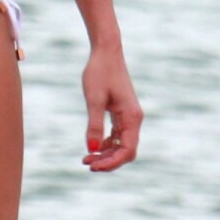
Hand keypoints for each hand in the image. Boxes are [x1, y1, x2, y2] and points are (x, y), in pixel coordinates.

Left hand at [82, 46, 142, 171]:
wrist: (106, 53)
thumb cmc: (99, 72)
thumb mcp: (94, 100)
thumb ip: (94, 125)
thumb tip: (92, 150)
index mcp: (132, 117)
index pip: (127, 150)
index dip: (111, 163)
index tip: (93, 166)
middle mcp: (134, 119)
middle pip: (126, 151)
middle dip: (108, 161)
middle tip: (86, 163)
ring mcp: (129, 117)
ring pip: (121, 145)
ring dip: (106, 154)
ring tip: (86, 158)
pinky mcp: (122, 113)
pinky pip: (117, 136)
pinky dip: (106, 144)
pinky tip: (92, 147)